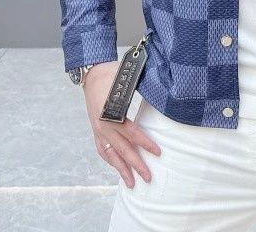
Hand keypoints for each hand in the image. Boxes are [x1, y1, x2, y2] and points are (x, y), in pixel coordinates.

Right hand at [83, 61, 162, 189]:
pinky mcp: (95, 130)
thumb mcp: (128, 80)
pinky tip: (118, 169)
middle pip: (122, 149)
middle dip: (136, 165)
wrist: (93, 73)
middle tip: (148, 178)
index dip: (145, 144)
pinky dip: (111, 161)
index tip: (158, 153)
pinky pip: (102, 150)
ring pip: (110, 154)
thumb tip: (163, 93)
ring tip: (132, 184)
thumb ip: (143, 90)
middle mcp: (104, 124)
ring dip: (122, 170)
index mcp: (112, 112)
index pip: (132, 133)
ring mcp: (98, 129)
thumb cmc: (114, 75)